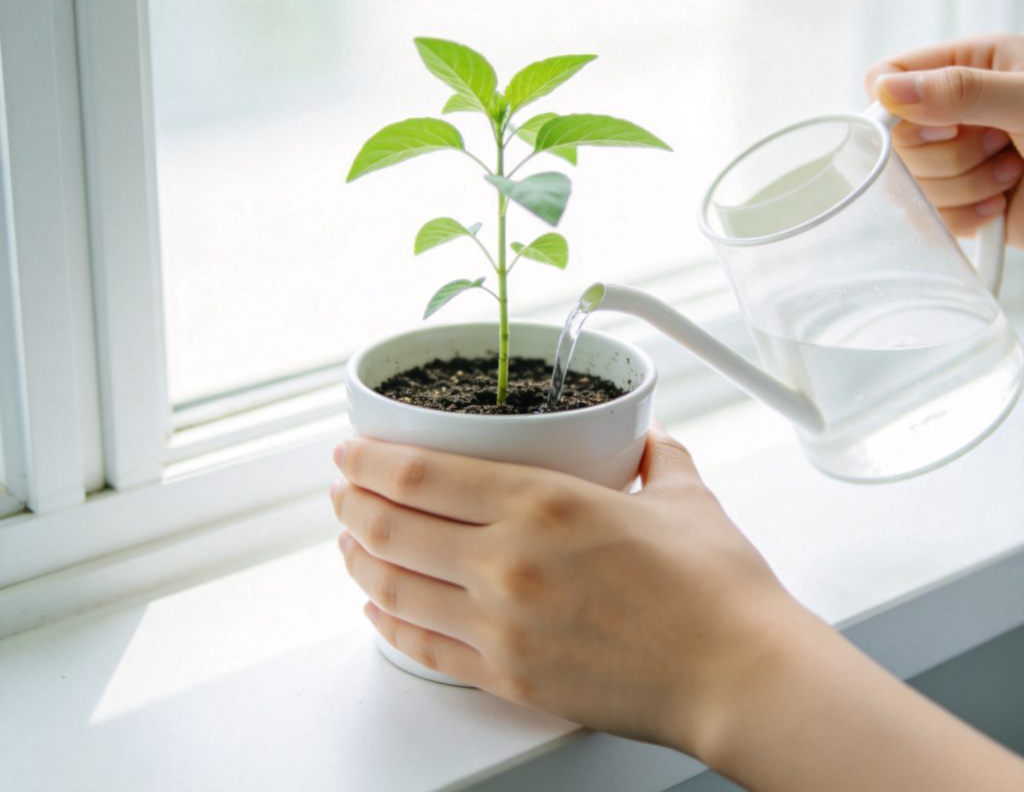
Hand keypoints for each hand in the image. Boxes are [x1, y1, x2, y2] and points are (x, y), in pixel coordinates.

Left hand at [329, 424, 800, 757]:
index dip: (371, 461)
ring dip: (358, 559)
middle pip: (392, 528)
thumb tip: (649, 441)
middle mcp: (507, 563)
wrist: (739, 674)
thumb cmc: (715, 588)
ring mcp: (501, 626)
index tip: (350, 452)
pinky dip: (389, 622)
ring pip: (395, 587)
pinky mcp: (510, 678)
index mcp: (542, 503)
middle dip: (352, 505)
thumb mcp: (683, 496)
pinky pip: (424, 648)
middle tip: (341, 493)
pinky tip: (380, 608)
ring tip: (348, 542)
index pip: (422, 474)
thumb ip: (656, 457)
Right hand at [864, 32, 1023, 245]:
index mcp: (970, 64)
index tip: (945, 123)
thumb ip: (962, 91)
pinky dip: (965, 217)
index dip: (900, 108)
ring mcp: (958, 157)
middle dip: (948, 154)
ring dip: (966, 187)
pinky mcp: (963, 202)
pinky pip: (928, 217)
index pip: (886, 78)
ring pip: (912, 183)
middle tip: (1001, 145)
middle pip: (895, 140)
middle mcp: (957, 110)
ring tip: (1015, 172)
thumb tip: (887, 89)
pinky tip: (1003, 204)